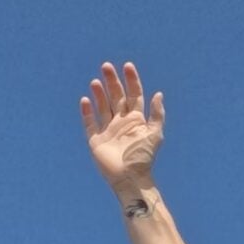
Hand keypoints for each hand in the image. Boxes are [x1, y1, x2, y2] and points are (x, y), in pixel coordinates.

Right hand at [80, 60, 165, 200]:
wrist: (129, 177)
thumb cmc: (143, 156)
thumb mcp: (155, 133)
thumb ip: (157, 114)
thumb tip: (158, 93)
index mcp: (136, 120)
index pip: (133, 95)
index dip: (131, 80)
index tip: (127, 66)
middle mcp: (122, 122)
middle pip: (116, 97)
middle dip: (112, 81)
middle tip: (106, 66)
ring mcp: (108, 130)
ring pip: (102, 107)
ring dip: (99, 93)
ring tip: (95, 81)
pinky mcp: (96, 140)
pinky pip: (90, 123)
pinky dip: (87, 112)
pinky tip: (85, 100)